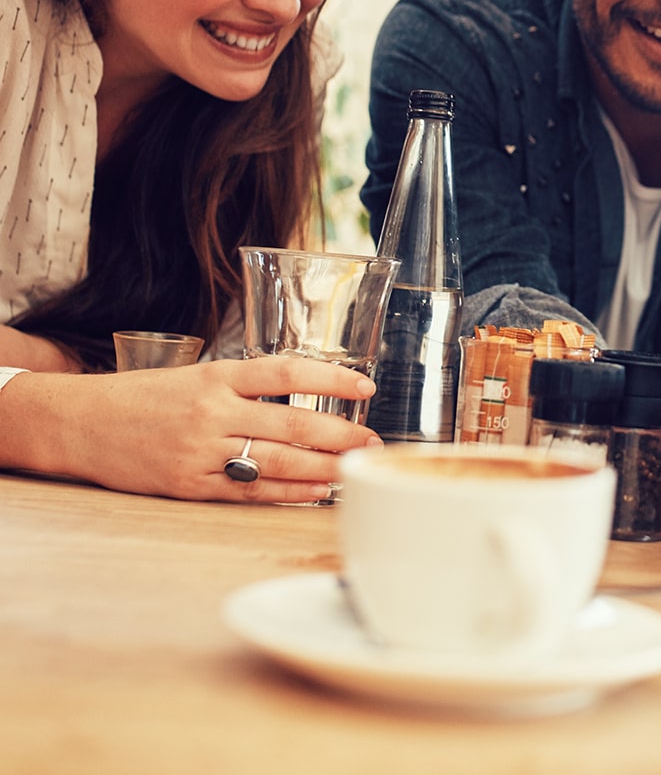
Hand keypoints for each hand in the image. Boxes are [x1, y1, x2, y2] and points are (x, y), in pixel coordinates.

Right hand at [0, 357, 381, 502]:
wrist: (82, 423)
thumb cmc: (147, 395)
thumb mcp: (198, 374)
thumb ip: (246, 386)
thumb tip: (307, 395)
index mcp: (218, 375)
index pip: (288, 371)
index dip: (332, 378)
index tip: (366, 387)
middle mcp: (213, 411)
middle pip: (292, 423)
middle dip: (340, 434)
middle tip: (373, 441)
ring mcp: (201, 451)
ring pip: (276, 462)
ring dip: (323, 469)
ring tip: (356, 470)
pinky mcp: (190, 485)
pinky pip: (249, 491)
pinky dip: (287, 493)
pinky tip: (316, 493)